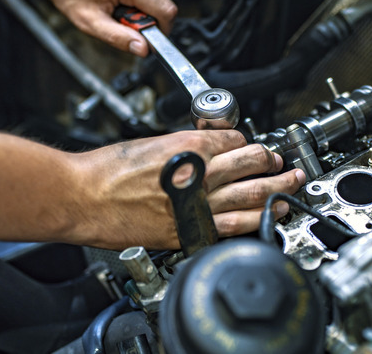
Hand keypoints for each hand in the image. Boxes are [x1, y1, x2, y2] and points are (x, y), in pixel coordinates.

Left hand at [34, 0, 176, 56]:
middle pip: (162, 1)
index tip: (147, 35)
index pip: (166, 10)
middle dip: (147, 17)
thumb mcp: (89, 21)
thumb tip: (143, 49)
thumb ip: (119, 38)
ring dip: (141, 5)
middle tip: (121, 19)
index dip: (162, 29)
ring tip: (116, 4)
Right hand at [68, 130, 305, 249]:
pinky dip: (256, 220)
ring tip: (289, 187)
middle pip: (253, 163)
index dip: (247, 142)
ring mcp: (197, 205)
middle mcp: (200, 174)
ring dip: (277, 190)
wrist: (82, 197)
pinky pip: (232, 226)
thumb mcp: (151, 142)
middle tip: (282, 163)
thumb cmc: (107, 170)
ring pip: (253, 195)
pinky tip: (268, 217)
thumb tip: (207, 148)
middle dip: (273, 162)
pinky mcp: (188, 231)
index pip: (236, 140)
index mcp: (191, 146)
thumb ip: (185, 145)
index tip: (251, 147)